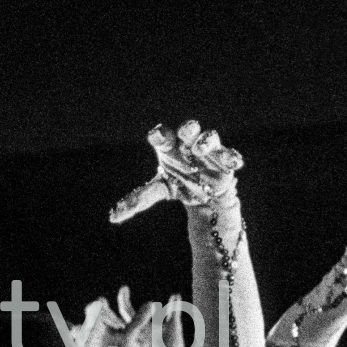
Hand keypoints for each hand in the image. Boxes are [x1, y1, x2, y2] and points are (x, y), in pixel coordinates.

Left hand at [110, 120, 243, 223]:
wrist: (205, 196)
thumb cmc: (179, 184)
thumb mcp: (159, 189)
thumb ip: (138, 199)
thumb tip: (112, 217)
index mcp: (170, 147)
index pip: (163, 136)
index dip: (160, 135)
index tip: (156, 136)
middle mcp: (189, 144)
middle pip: (188, 129)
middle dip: (187, 129)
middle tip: (184, 133)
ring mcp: (208, 151)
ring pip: (210, 138)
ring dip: (206, 141)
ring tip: (200, 150)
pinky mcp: (225, 161)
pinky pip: (230, 155)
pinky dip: (232, 157)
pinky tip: (234, 163)